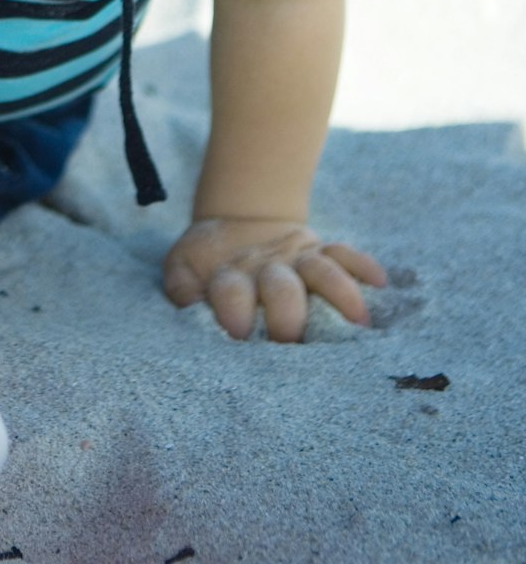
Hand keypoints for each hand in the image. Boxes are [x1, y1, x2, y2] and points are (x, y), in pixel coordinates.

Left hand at [162, 217, 386, 341]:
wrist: (237, 223)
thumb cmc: (208, 264)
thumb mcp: (183, 270)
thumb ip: (181, 289)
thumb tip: (188, 307)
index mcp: (230, 275)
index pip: (231, 291)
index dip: (233, 311)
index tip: (237, 335)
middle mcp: (267, 266)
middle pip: (282, 288)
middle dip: (287, 315)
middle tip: (291, 341)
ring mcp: (297, 257)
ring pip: (321, 270)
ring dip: (339, 292)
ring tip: (359, 321)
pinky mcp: (320, 250)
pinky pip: (345, 253)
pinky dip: (362, 265)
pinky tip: (380, 282)